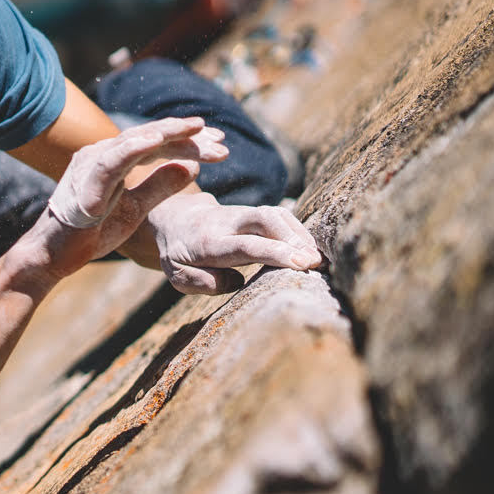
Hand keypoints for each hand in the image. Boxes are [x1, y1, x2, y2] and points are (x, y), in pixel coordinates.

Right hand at [16, 118, 227, 286]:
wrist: (52, 256)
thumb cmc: (90, 232)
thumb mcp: (135, 209)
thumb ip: (160, 187)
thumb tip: (192, 168)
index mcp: (113, 160)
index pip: (156, 144)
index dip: (188, 142)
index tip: (221, 145)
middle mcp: (100, 155)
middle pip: (150, 137)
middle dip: (186, 136)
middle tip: (221, 140)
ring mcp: (90, 165)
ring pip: (134, 141)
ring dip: (167, 134)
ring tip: (197, 130)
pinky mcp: (84, 183)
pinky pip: (111, 160)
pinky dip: (134, 148)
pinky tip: (158, 140)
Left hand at [144, 192, 322, 294]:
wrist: (175, 219)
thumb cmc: (180, 254)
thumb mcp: (177, 274)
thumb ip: (200, 281)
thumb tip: (236, 281)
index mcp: (206, 242)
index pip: (244, 245)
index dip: (273, 252)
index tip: (299, 263)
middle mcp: (226, 222)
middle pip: (263, 220)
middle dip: (292, 238)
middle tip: (315, 262)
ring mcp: (241, 213)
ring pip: (274, 214)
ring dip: (299, 235)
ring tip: (317, 259)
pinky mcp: (254, 212)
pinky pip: (279, 215)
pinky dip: (298, 230)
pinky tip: (309, 249)